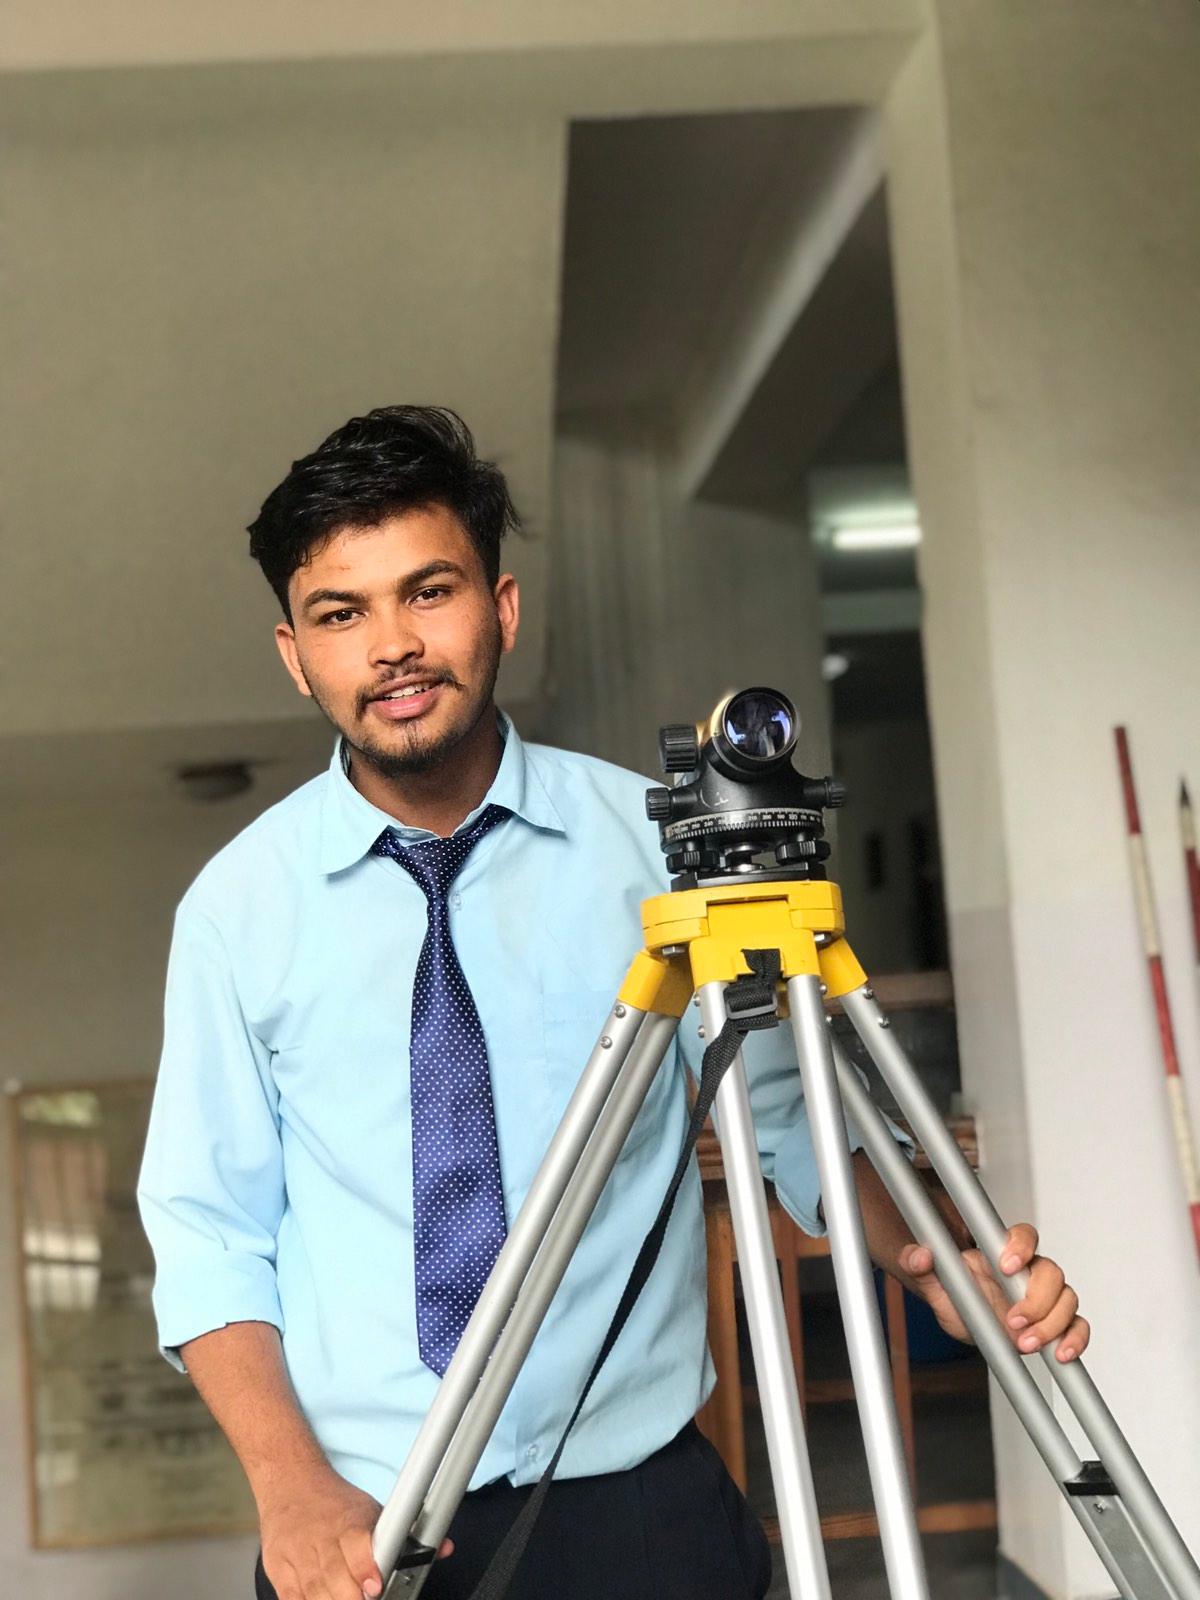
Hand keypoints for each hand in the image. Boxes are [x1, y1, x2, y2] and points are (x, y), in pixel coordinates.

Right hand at [259, 1465, 452, 1598]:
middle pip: (334, 1576)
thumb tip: (446, 1548)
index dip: (365, 1569)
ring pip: (313, 1591)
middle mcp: (321, 1537)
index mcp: (348, 1521)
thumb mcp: (372, 1508)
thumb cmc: (336, 1502)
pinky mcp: (279, 1569)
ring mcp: (298, 1554)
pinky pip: (293, 1597)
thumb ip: (407, 1533)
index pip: (357, 1546)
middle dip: (351, 1596)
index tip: (375, 1587)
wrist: (289, 1481)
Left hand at [898, 1222, 1090, 1362]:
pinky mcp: (1053, 1323)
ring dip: (1051, 1323)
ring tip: (1025, 1342)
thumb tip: (918, 1256)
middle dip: (1035, 1298)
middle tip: (1013, 1318)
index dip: (1020, 1246)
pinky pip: (1077, 1325)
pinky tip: (1062, 1352)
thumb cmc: (957, 1294)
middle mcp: (1029, 1273)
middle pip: (1050, 1271)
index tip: (1005, 1265)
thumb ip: (922, 1266)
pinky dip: (1075, 1338)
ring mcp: (1045, 1298)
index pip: (1023, 1236)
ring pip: (1067, 1298)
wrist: (965, 1318)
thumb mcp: (935, 1284)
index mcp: (1002, 1254)